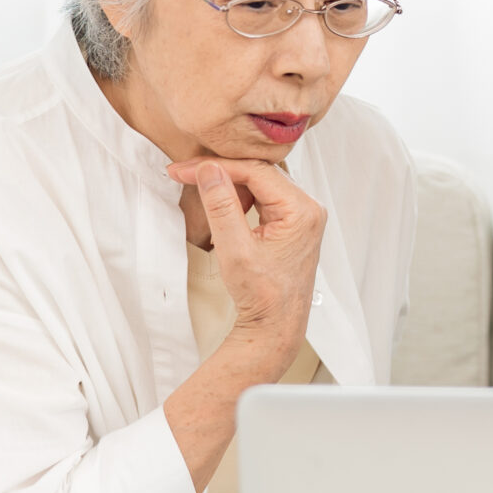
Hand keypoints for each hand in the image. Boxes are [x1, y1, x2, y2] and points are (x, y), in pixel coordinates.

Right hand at [170, 157, 325, 373]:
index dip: (216, 167)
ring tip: (202, 195)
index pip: (255, 171)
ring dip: (229, 185)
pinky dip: (240, 198)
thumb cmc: (264, 297)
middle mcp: (307, 208)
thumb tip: (209, 171)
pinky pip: (263, 197)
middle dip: (220, 172)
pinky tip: (223, 208)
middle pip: (259, 173)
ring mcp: (301, 215)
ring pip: (260, 183)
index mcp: (302, 210)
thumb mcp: (236, 250)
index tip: (184, 170)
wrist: (275, 325)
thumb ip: (222, 206)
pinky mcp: (292, 223)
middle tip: (185, 174)